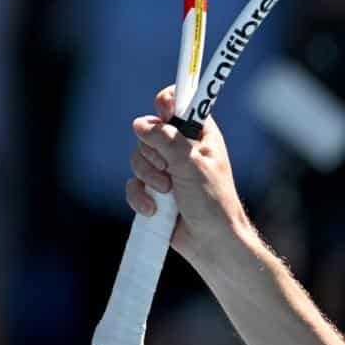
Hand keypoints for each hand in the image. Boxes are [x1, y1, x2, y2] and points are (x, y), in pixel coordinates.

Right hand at [125, 86, 250, 264]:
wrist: (210, 241)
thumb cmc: (212, 201)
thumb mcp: (191, 165)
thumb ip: (167, 141)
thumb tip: (140, 124)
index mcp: (200, 134)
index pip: (179, 104)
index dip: (166, 103)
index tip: (164, 112)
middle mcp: (181, 148)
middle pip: (148, 132)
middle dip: (154, 155)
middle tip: (172, 172)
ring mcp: (165, 168)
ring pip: (137, 157)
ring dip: (149, 178)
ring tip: (168, 193)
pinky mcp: (153, 189)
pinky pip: (132, 183)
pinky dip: (140, 196)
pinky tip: (154, 210)